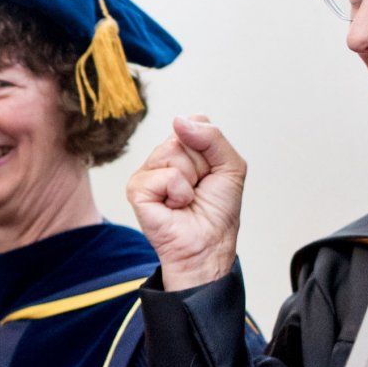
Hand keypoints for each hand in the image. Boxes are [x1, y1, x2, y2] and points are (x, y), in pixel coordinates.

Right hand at [125, 115, 245, 290]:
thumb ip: (212, 137)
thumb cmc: (218, 212)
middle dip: (202, 164)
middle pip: (183, 136)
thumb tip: (178, 120)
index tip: (212, 173)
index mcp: (183, 149)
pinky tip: (174, 207)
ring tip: (187, 199)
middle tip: (199, 188)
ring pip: (173, 152)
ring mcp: (148, 172)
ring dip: (190, 179)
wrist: (208, 246)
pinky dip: (179, 193)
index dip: (211, 148)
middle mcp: (162, 157)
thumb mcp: (230, 166)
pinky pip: (165, 175)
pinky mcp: (136, 189)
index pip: (195, 122)